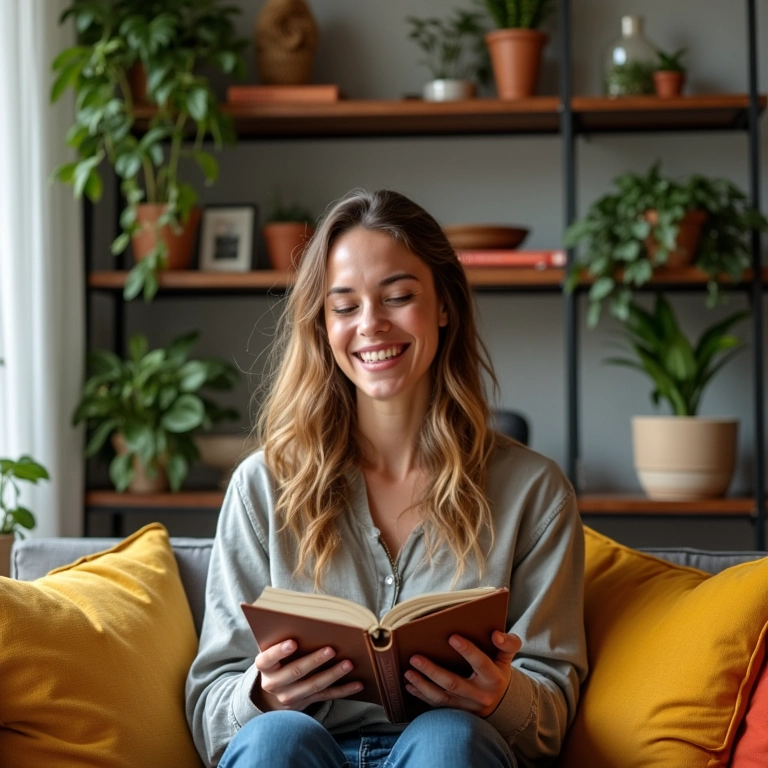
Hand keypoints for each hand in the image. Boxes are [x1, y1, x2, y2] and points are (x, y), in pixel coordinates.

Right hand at [253, 639, 362, 711]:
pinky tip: (357, 683)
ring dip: (333, 674)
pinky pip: (326, 696)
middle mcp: (274, 684)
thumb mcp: (272, 652)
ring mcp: (290, 696)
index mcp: (265, 667)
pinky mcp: (306, 703)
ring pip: (314, 685)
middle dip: (315, 661)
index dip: (279, 651)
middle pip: (296, 672)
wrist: (272, 693)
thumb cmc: (277, 661)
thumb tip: (308, 622)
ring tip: (349, 664)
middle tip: (331, 650)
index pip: (268, 658)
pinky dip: (343, 690)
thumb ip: (283, 640)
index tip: (293, 642)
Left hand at [403, 631, 521, 717]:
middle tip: (414, 657)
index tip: (452, 637)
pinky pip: (437, 706)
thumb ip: (508, 643)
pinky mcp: (457, 713)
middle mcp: (480, 695)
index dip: (468, 651)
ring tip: (408, 672)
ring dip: (422, 685)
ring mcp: (467, 707)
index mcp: (494, 678)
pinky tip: (410, 685)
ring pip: (442, 697)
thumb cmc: (498, 671)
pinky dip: (422, 696)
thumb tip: (496, 634)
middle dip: (432, 670)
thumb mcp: (506, 657)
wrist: (500, 702)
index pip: (481, 663)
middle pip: (454, 683)